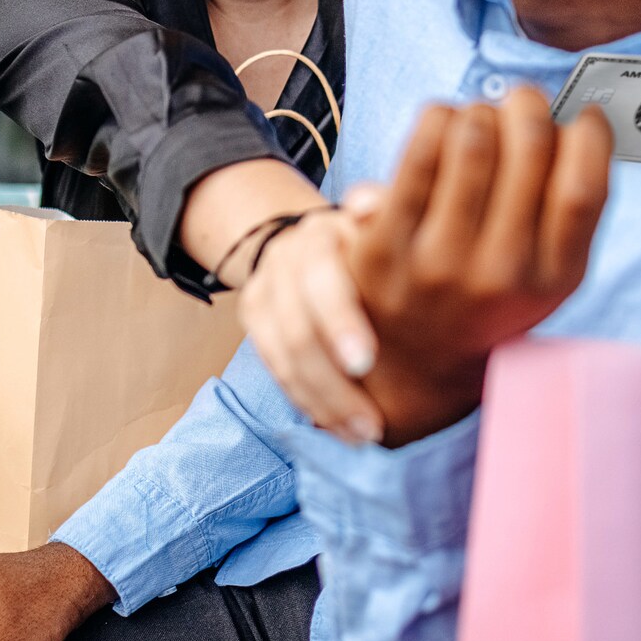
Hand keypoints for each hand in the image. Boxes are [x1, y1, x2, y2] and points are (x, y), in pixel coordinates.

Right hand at [240, 208, 387, 443]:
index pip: (321, 279)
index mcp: (318, 236)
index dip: (340, 321)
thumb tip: (368, 205)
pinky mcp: (253, 322)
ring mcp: (263, 294)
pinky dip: (307, 402)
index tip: (368, 362)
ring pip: (283, 360)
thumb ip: (387, 213)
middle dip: (335, 383)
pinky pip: (274, 370)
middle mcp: (282, 264)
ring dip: (324, 404)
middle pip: (297, 331)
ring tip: (366, 435)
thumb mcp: (383, 220)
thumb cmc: (370, 238)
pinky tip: (339, 427)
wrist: (318, 238)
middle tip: (376, 424)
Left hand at [347, 86, 613, 445]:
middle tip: (524, 104)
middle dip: (531, 105)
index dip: (590, 134)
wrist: (415, 362)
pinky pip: (419, 152)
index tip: (584, 118)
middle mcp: (500, 273)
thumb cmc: (490, 296)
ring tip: (481, 118)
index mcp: (553, 278)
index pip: (584, 186)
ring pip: (473, 138)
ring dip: (482, 109)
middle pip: (530, 149)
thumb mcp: (547, 273)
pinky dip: (438, 118)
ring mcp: (440, 260)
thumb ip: (570, 209)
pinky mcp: (386, 245)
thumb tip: (579, 122)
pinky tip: (444, 123)